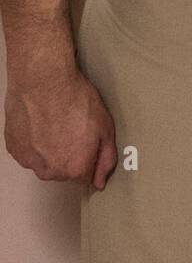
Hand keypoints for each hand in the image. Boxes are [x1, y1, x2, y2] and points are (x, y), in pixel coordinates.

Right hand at [5, 67, 116, 188]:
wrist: (44, 81)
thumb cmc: (76, 99)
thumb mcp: (105, 126)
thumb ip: (106, 158)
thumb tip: (100, 182)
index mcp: (76, 168)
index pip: (85, 176)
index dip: (88, 156)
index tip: (86, 139)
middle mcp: (51, 172)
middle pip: (64, 171)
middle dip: (69, 154)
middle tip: (70, 127)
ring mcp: (30, 162)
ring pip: (44, 163)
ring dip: (49, 150)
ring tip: (53, 123)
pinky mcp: (14, 149)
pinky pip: (27, 152)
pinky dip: (33, 142)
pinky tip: (39, 123)